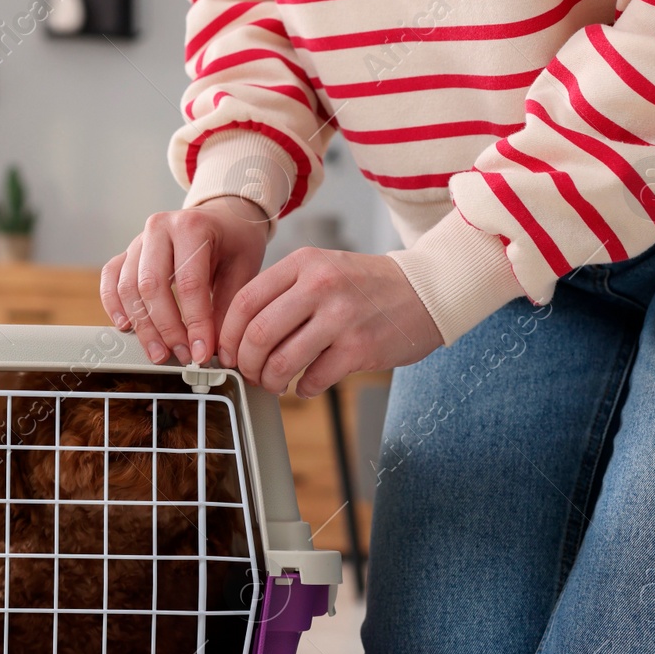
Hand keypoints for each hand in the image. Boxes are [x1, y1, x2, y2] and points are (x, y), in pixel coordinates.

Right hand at [99, 197, 268, 365]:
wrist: (222, 217)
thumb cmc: (234, 240)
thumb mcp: (243, 268)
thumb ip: (227, 307)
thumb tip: (213, 349)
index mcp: (192, 226)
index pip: (189, 283)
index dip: (194, 323)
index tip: (201, 351)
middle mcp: (160, 228)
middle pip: (151, 285)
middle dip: (165, 328)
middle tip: (181, 354)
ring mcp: (139, 240)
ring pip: (128, 287)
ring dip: (141, 326)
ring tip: (158, 351)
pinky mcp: (127, 252)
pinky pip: (110, 279)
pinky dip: (114, 305)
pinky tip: (127, 327)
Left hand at [219, 248, 441, 396]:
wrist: (427, 291)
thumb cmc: (367, 286)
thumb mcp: (322, 269)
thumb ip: (282, 292)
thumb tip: (238, 334)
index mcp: (303, 263)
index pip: (245, 301)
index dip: (228, 335)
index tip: (227, 352)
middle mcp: (320, 286)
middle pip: (258, 335)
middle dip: (245, 364)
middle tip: (248, 373)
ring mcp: (341, 317)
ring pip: (281, 362)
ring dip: (270, 381)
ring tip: (274, 384)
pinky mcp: (360, 348)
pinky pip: (313, 380)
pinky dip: (303, 389)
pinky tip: (306, 385)